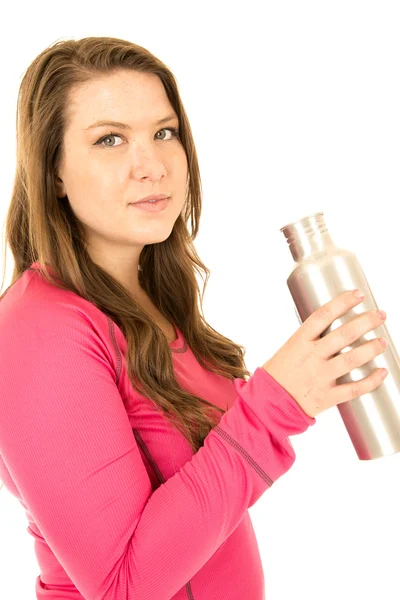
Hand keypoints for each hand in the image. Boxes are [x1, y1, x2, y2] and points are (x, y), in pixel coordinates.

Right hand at [262, 290, 387, 417]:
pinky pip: (354, 389)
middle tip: (380, 315)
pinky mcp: (327, 397)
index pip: (323, 315)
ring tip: (382, 341)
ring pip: (352, 359)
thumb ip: (310, 340)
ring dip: (371, 349)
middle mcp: (311, 357)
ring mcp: (320, 377)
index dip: (342, 302)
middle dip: (366, 322)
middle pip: (344, 335)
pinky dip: (371, 381)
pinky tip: (382, 372)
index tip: (358, 294)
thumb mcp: (289, 349)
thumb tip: (336, 329)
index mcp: (299, 341)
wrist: (268, 403)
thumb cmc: (278, 374)